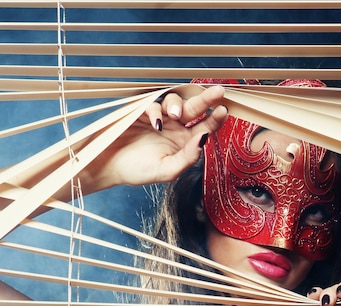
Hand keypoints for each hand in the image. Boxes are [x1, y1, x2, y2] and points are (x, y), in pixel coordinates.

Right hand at [85, 85, 227, 191]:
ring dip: (178, 105)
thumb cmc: (138, 171)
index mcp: (184, 143)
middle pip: (194, 109)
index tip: (224, 110)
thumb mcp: (167, 170)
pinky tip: (155, 122)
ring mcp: (159, 118)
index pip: (205, 128)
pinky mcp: (141, 111)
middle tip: (218, 91)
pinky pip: (153, 104)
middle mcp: (175, 128)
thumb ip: (187, 157)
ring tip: (175, 115)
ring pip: (175, 102)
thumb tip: (204, 140)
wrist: (108, 166)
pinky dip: (156, 110)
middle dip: (206, 100)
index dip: (215, 119)